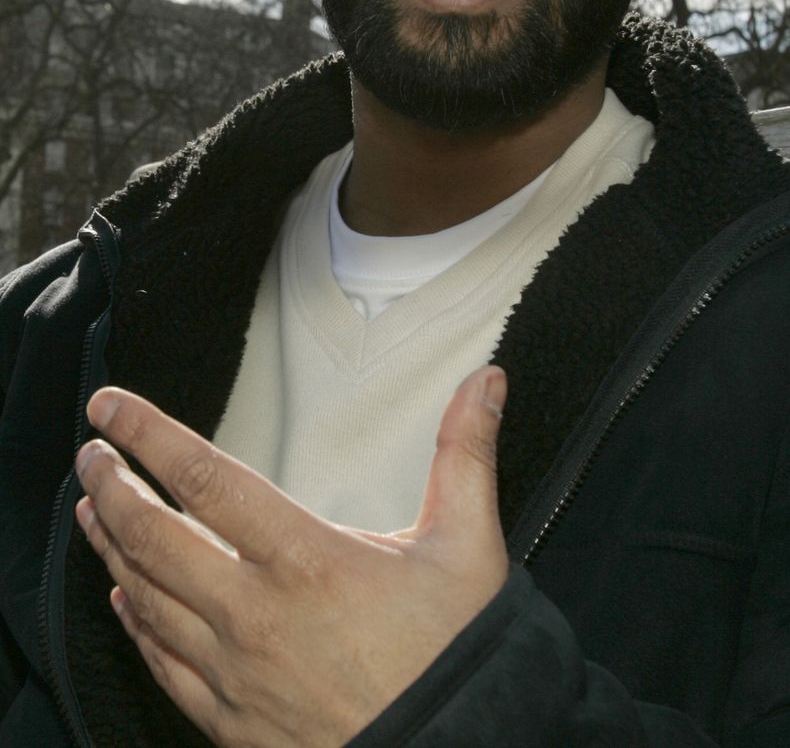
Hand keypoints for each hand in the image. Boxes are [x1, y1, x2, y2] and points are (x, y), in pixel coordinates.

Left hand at [75, 366, 508, 747]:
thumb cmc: (459, 656)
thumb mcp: (469, 546)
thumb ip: (466, 455)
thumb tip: (485, 382)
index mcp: (308, 561)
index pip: (205, 480)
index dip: (148, 435)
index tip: (112, 406)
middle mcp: (257, 617)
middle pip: (155, 537)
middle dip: (110, 487)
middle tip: (89, 453)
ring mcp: (237, 675)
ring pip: (148, 599)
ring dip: (111, 546)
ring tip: (91, 508)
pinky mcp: (232, 723)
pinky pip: (163, 666)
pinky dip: (135, 623)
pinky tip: (125, 598)